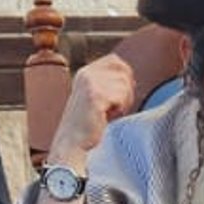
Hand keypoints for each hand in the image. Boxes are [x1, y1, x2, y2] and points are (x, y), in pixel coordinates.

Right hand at [50, 52, 135, 166]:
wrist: (72, 143)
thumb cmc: (87, 125)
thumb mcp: (97, 98)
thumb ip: (109, 85)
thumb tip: (131, 79)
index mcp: (85, 73)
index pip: (115, 60)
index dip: (125, 76)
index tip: (120, 95)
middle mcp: (86, 74)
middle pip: (123, 71)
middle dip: (127, 89)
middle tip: (116, 107)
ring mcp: (90, 83)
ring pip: (125, 84)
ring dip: (124, 101)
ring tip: (109, 113)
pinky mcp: (95, 95)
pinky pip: (122, 97)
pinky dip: (120, 109)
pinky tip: (107, 117)